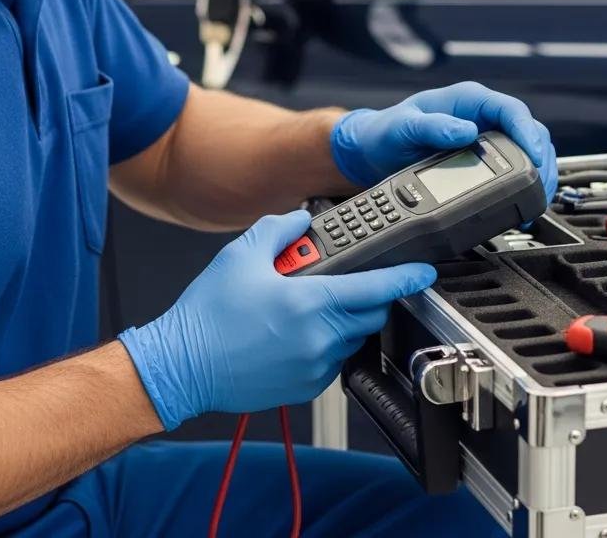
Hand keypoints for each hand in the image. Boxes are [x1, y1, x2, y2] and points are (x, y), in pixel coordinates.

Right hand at [119, 209, 435, 429]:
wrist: (181, 366)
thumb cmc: (208, 315)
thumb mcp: (241, 255)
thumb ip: (280, 228)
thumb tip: (301, 219)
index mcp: (311, 302)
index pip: (376, 288)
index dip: (407, 278)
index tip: (425, 272)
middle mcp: (320, 338)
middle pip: (371, 314)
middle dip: (369, 295)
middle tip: (347, 280)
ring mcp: (314, 366)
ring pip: (353, 338)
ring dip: (347, 320)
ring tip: (313, 305)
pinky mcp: (305, 387)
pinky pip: (334, 361)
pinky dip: (329, 343)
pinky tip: (300, 332)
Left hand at [330, 81, 557, 201]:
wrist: (373, 151)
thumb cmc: (386, 133)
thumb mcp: (403, 128)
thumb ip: (431, 127)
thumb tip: (464, 130)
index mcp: (468, 100)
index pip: (510, 110)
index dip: (527, 132)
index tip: (534, 155)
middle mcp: (482, 116)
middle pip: (529, 131)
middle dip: (541, 159)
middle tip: (541, 187)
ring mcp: (487, 137)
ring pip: (529, 151)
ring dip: (539, 174)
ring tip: (537, 200)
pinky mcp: (486, 159)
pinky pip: (517, 168)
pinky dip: (526, 185)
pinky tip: (525, 204)